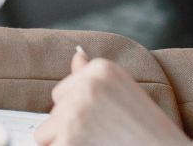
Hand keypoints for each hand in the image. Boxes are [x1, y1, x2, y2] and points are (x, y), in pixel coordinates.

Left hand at [33, 48, 188, 144]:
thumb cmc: (147, 128)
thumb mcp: (123, 92)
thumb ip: (92, 76)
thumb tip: (77, 55)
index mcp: (101, 69)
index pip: (61, 93)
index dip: (79, 113)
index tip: (103, 120)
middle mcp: (87, 85)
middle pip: (53, 112)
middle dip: (69, 127)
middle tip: (102, 134)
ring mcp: (76, 112)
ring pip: (45, 133)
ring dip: (64, 142)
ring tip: (96, 143)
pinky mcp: (69, 139)